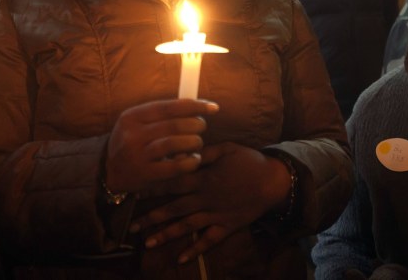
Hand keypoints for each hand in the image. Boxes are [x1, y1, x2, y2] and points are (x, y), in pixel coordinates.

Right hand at [104, 99, 217, 193]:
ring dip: (194, 142)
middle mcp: (133, 134)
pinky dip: (189, 162)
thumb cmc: (133, 141)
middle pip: (174, 125)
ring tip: (197, 143)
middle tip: (201, 126)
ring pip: (174, 143)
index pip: (169, 107)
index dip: (194, 105)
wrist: (109, 170)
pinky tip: (193, 159)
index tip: (213, 107)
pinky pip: (174, 167)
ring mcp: (138, 155)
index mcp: (132, 116)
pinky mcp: (145, 174)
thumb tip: (196, 106)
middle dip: (196, 124)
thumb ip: (161, 114)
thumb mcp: (137, 123)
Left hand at [131, 141, 291, 262]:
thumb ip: (203, 153)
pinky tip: (180, 259)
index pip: (172, 183)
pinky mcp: (227, 226)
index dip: (153, 188)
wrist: (274, 181)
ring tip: (148, 243)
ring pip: (187, 226)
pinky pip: (209, 240)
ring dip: (166, 235)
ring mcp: (216, 214)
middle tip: (133, 225)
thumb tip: (183, 152)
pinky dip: (195, 250)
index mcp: (203, 178)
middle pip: (174, 208)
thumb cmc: (249, 161)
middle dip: (151, 217)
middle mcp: (205, 198)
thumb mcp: (226, 148)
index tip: (134, 193)